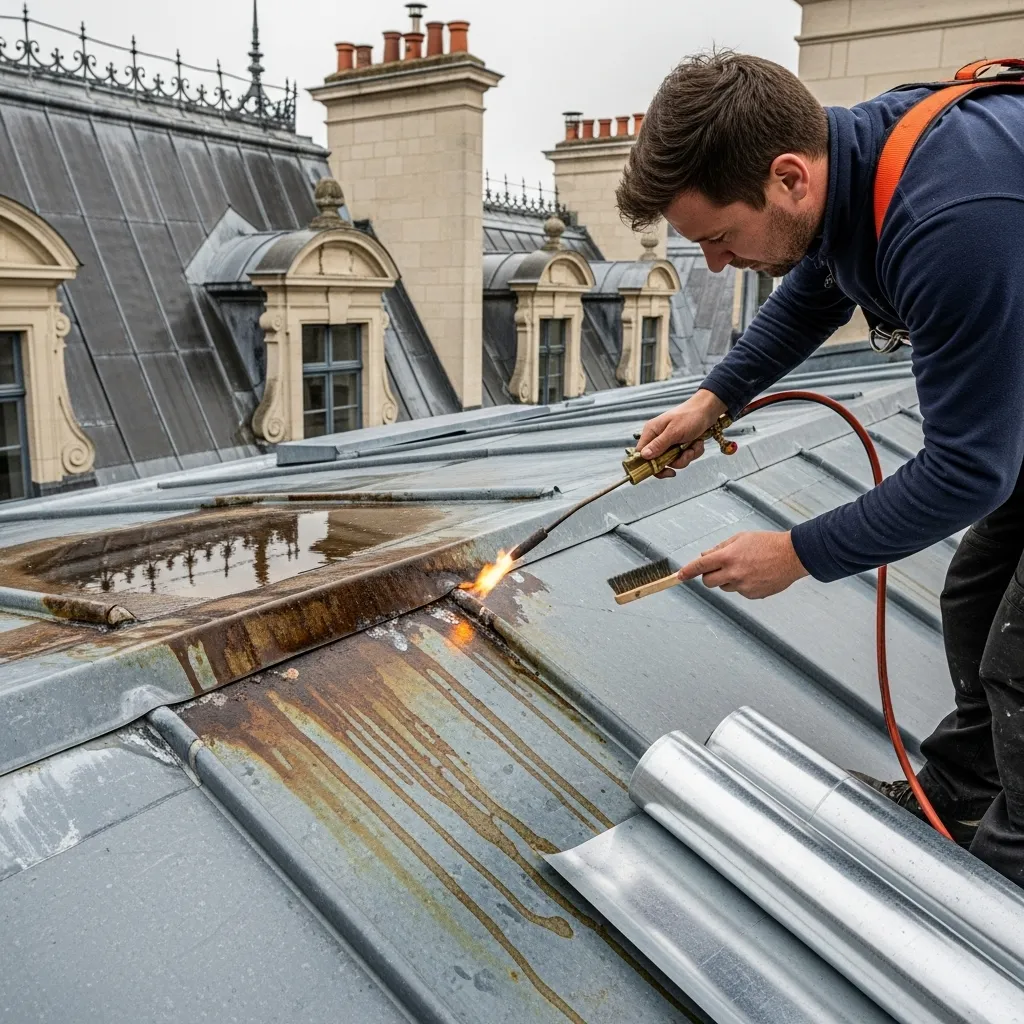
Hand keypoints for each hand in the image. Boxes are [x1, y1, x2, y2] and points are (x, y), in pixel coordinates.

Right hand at [637, 389, 727, 477]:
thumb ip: (659, 444)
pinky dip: (693, 452)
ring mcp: (669, 443)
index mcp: (651, 432)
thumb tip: (643, 456)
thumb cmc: (690, 416)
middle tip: (685, 454)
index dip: (649, 465)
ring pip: (674, 461)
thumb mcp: (674, 431)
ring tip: (694, 445)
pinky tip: (698, 442)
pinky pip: (684, 457)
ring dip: (687, 456)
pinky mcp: (680, 446)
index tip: (662, 469)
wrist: (708, 410)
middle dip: (675, 461)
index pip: (641, 454)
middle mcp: (658, 439)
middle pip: (659, 462)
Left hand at [678, 531, 808, 598]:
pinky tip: (755, 575)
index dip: (687, 571)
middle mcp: (734, 573)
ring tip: (746, 568)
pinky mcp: (753, 595)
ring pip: (724, 587)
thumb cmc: (766, 543)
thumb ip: (720, 548)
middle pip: (708, 582)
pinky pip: (740, 592)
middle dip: (709, 576)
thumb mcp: (741, 538)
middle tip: (719, 568)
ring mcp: (744, 586)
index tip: (679, 576)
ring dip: (728, 579)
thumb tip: (704, 556)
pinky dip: (742, 585)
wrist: (792, 555)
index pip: (701, 565)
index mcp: (728, 556)